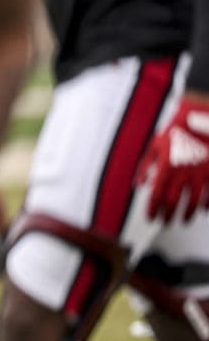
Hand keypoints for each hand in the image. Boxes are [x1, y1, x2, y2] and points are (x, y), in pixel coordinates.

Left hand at [136, 93, 208, 221]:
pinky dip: (206, 204)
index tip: (151, 218)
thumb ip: (145, 166)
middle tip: (165, 222)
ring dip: (187, 214)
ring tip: (183, 220)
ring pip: (193, 202)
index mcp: (166, 167)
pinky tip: (203, 209)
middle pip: (173, 202)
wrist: (199, 118)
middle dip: (167, 215)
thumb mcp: (155, 145)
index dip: (152, 210)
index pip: (156, 195)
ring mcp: (200, 173)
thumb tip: (139, 184)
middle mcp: (182, 173)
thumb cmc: (177, 130)